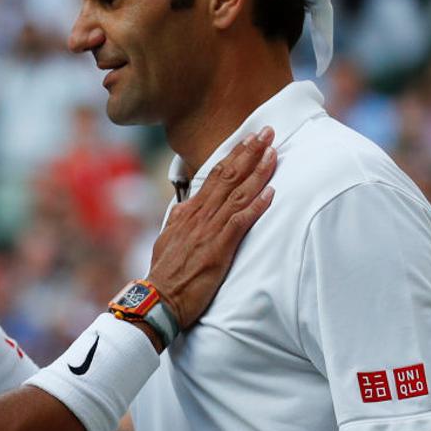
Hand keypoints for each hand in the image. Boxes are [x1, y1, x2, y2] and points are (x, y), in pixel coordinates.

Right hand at [146, 127, 276, 329]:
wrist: (158, 298)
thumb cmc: (164, 273)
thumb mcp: (167, 239)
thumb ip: (178, 220)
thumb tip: (184, 205)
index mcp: (189, 212)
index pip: (215, 176)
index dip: (235, 155)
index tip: (249, 139)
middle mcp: (199, 216)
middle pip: (229, 177)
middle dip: (249, 153)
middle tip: (267, 132)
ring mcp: (208, 231)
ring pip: (237, 195)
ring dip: (257, 173)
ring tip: (273, 153)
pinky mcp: (217, 249)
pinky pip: (239, 223)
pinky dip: (256, 207)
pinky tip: (271, 194)